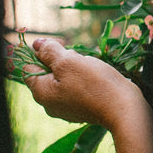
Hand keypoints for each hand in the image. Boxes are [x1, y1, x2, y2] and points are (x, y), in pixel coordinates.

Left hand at [24, 38, 144, 128]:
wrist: (124, 108)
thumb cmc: (94, 83)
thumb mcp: (68, 61)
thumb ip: (49, 51)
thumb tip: (36, 44)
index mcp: (41, 93)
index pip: (28, 66)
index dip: (41, 52)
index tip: (60, 47)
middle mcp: (49, 103)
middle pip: (46, 72)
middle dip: (60, 60)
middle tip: (77, 58)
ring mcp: (65, 108)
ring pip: (62, 78)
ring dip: (74, 67)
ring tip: (88, 67)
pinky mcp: (81, 108)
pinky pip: (75, 87)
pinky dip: (82, 78)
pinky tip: (95, 77)